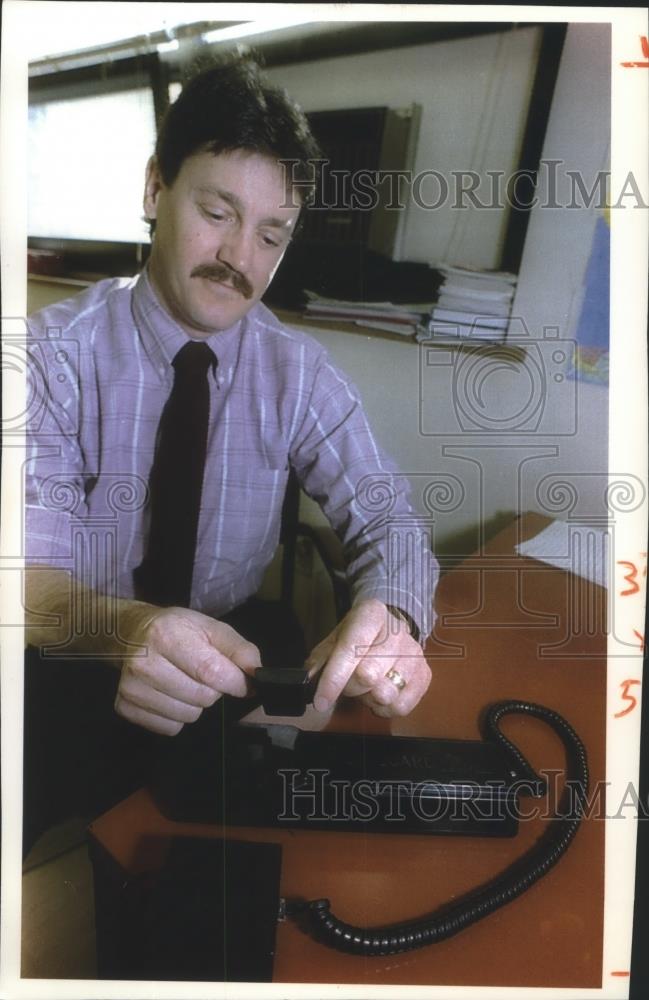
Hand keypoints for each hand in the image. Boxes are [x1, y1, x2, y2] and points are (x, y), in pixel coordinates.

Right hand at [115, 606, 260, 734]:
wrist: (131, 633)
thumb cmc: (177, 630)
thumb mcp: (210, 628)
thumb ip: (239, 649)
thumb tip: (257, 673)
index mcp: (166, 635)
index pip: (210, 671)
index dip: (234, 682)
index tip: (242, 683)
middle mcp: (144, 663)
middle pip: (201, 698)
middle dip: (212, 690)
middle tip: (201, 674)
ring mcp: (131, 688)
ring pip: (187, 717)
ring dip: (194, 704)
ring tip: (184, 682)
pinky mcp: (125, 707)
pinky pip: (169, 728)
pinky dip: (176, 716)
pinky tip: (168, 694)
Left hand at [306, 598, 430, 717]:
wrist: (389, 629)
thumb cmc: (357, 637)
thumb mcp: (335, 639)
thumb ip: (321, 659)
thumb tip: (312, 681)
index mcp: (371, 614)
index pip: (351, 650)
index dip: (334, 679)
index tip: (320, 701)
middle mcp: (397, 631)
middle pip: (368, 676)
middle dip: (351, 687)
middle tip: (348, 683)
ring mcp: (415, 653)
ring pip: (385, 694)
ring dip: (368, 698)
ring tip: (366, 687)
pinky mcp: (425, 674)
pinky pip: (401, 706)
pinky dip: (385, 708)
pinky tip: (379, 695)